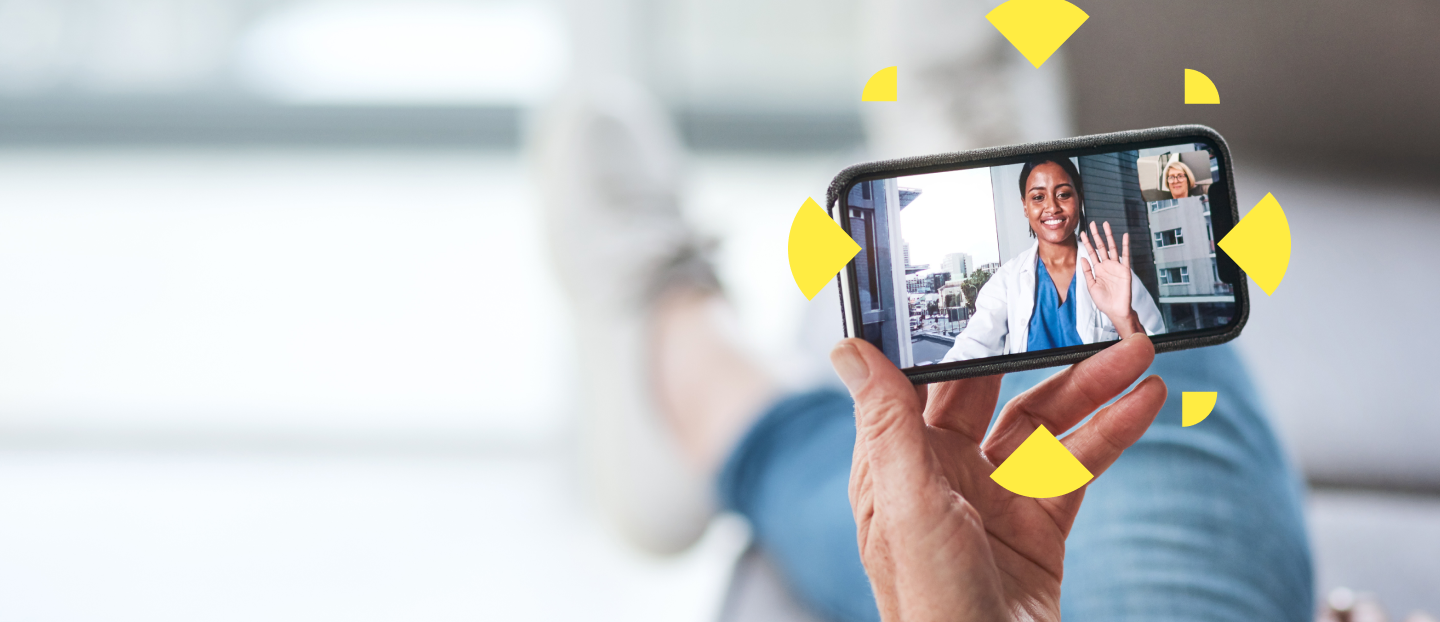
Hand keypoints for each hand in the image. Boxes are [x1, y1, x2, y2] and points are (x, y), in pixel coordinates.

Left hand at [830, 334, 1165, 621]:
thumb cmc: (931, 606)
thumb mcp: (906, 505)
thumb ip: (886, 422)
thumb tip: (848, 348)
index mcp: (894, 465)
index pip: (920, 381)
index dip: (953, 336)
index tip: (983, 290)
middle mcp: (942, 476)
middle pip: (992, 393)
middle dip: (1038, 354)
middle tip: (1080, 311)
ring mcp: (993, 500)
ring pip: (1043, 425)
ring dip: (1090, 387)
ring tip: (1137, 352)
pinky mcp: (1038, 525)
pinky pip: (1076, 466)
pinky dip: (1110, 432)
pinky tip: (1142, 402)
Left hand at [1079, 221, 1142, 336]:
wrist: (1116, 310)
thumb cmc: (1104, 301)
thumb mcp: (1091, 286)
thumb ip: (1087, 272)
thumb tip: (1082, 258)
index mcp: (1098, 269)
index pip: (1091, 253)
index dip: (1086, 243)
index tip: (1081, 233)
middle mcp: (1107, 266)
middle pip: (1101, 247)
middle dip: (1096, 235)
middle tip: (1092, 223)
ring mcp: (1116, 267)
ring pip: (1112, 248)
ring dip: (1109, 236)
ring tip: (1105, 225)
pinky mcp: (1125, 270)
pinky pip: (1126, 256)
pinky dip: (1125, 246)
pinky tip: (1124, 236)